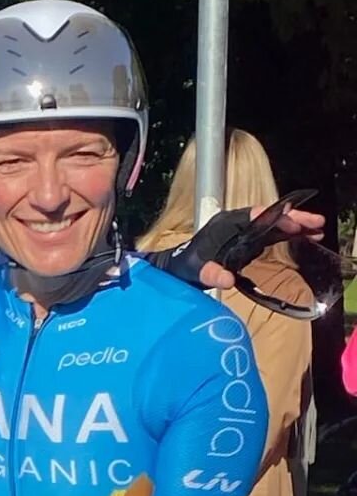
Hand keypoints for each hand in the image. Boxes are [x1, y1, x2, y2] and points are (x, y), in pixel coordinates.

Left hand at [197, 202, 322, 290]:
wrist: (178, 269)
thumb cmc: (186, 266)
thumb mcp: (196, 272)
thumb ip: (211, 275)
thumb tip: (227, 280)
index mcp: (226, 224)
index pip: (254, 215)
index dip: (274, 216)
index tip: (292, 219)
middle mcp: (237, 223)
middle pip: (269, 216)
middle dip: (292, 217)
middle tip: (315, 222)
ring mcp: (244, 231)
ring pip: (273, 224)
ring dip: (295, 225)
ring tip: (317, 229)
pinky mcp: (248, 241)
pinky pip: (272, 234)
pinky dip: (288, 235)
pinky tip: (305, 238)